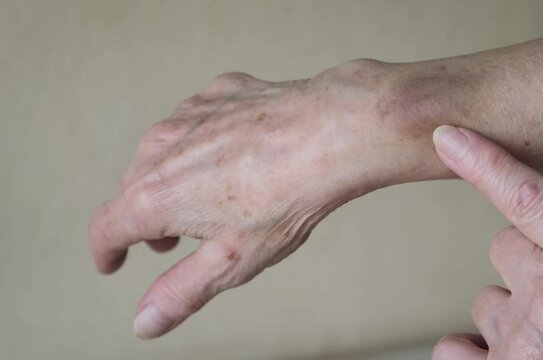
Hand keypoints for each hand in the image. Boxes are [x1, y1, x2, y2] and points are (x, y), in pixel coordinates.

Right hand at [89, 59, 440, 338]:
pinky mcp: (219, 94)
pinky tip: (233, 155)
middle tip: (171, 240)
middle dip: (145, 219)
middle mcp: (160, 147)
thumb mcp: (232, 261)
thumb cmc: (286, 197)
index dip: (105, 251)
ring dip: (173, 179)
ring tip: (203, 200)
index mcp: (155, 195)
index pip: (107, 228)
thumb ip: (181, 292)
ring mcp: (189, 114)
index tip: (111, 261)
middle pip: (134, 189)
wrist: (332, 132)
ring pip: (163, 153)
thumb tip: (144, 321)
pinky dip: (204, 143)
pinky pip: (198, 122)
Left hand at [430, 126, 542, 358]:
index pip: (533, 198)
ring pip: (489, 304)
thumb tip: (530, 243)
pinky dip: (472, 355)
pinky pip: (454, 349)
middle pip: (507, 252)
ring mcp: (521, 340)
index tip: (448, 135)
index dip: (488, 163)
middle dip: (526, 271)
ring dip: (508, 318)